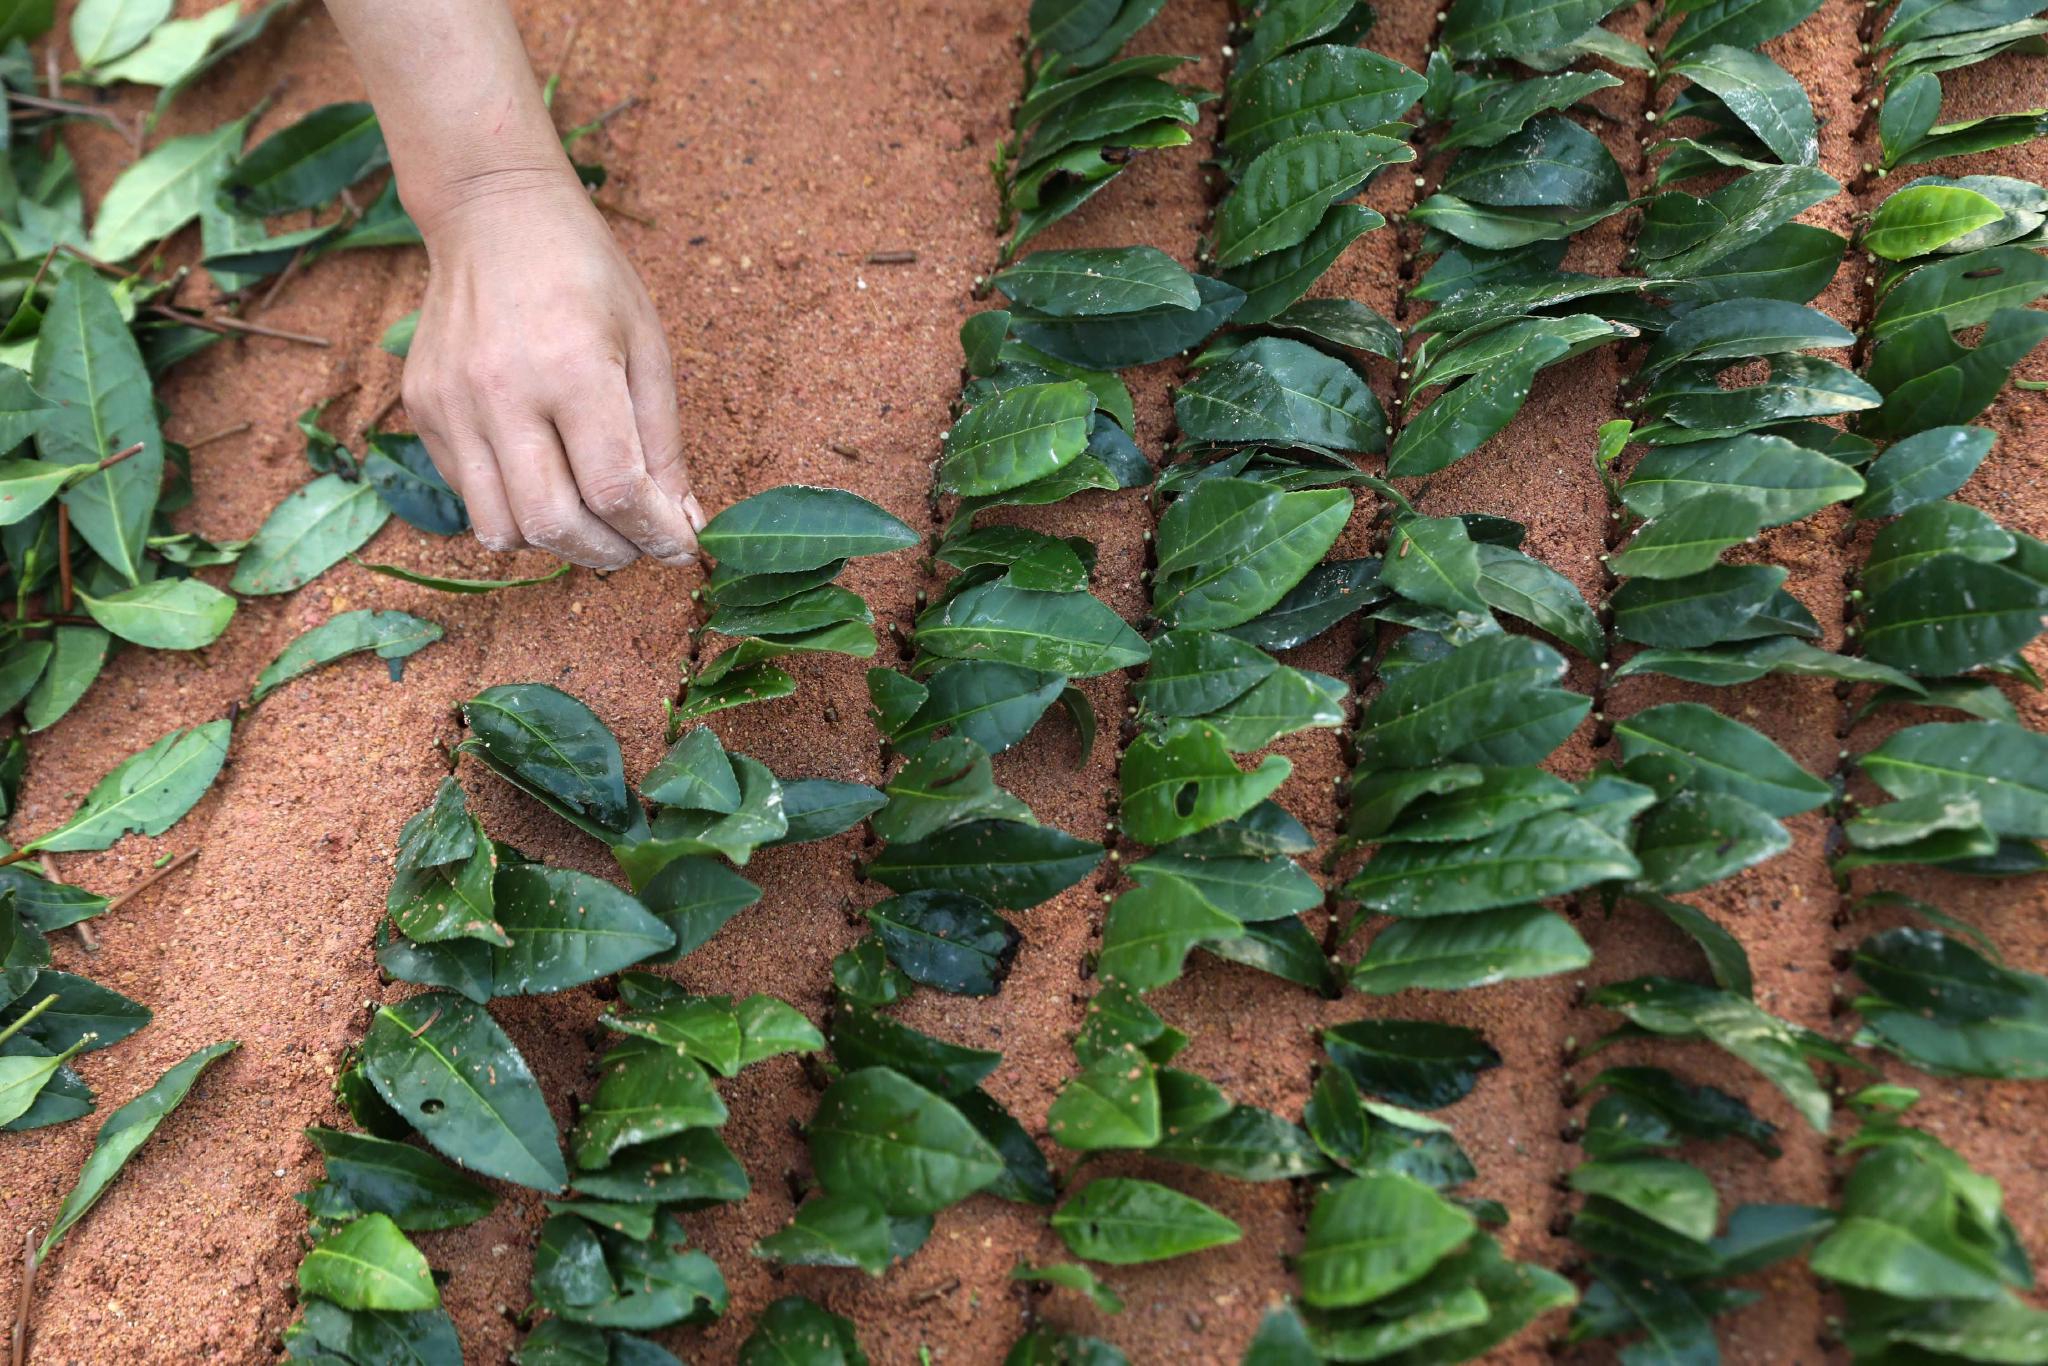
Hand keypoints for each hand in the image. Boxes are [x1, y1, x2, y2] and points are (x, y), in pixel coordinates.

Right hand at [401, 169, 701, 567]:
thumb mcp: (647, 345)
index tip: (681, 548)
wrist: (492, 214)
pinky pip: (468, 496)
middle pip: (554, 524)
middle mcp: (502, 392)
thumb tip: (684, 523)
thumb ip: (663, 442)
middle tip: (638, 546)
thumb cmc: (584, 274)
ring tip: (591, 521)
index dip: (656, 535)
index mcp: (573, 368)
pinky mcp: (423, 410)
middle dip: (608, 554)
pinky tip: (544, 477)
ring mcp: (452, 404)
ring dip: (556, 543)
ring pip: (502, 529)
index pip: (615, 490)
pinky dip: (513, 509)